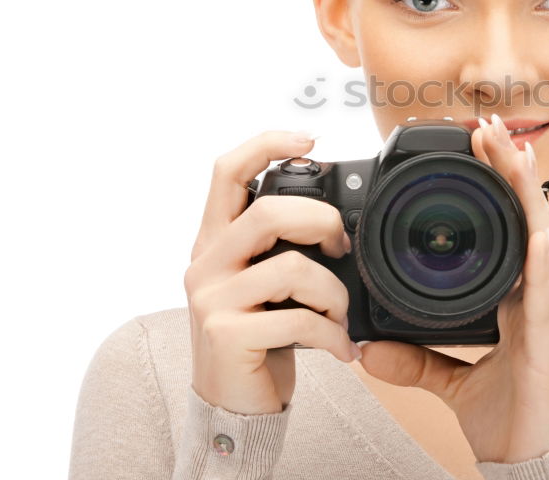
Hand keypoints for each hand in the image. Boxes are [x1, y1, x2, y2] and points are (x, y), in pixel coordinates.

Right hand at [184, 130, 359, 414]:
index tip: (309, 139)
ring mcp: (212, 301)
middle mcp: (206, 264)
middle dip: (322, 222)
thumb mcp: (261, 284)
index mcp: (215, 241)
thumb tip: (337, 220)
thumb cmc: (259, 337)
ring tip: (341, 314)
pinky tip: (341, 347)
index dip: (265, 145)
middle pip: (267, 211)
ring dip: (334, 292)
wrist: (231, 407)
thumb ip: (280, 248)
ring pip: (290, 268)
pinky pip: (297, 319)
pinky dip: (332, 334)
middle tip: (342, 249)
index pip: (226, 173)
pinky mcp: (226, 337)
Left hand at [355, 113, 548, 462]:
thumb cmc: (503, 415)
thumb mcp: (445, 379)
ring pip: (540, 238)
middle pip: (525, 218)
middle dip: (511, 170)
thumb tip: (367, 347)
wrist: (525, 461)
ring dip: (528, 194)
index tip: (476, 147)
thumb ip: (411, 360)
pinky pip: (547, 289)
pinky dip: (543, 256)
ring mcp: (544, 310)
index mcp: (510, 296)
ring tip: (516, 151)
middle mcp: (530, 293)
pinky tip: (537, 226)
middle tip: (491, 128)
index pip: (506, 227)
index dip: (496, 185)